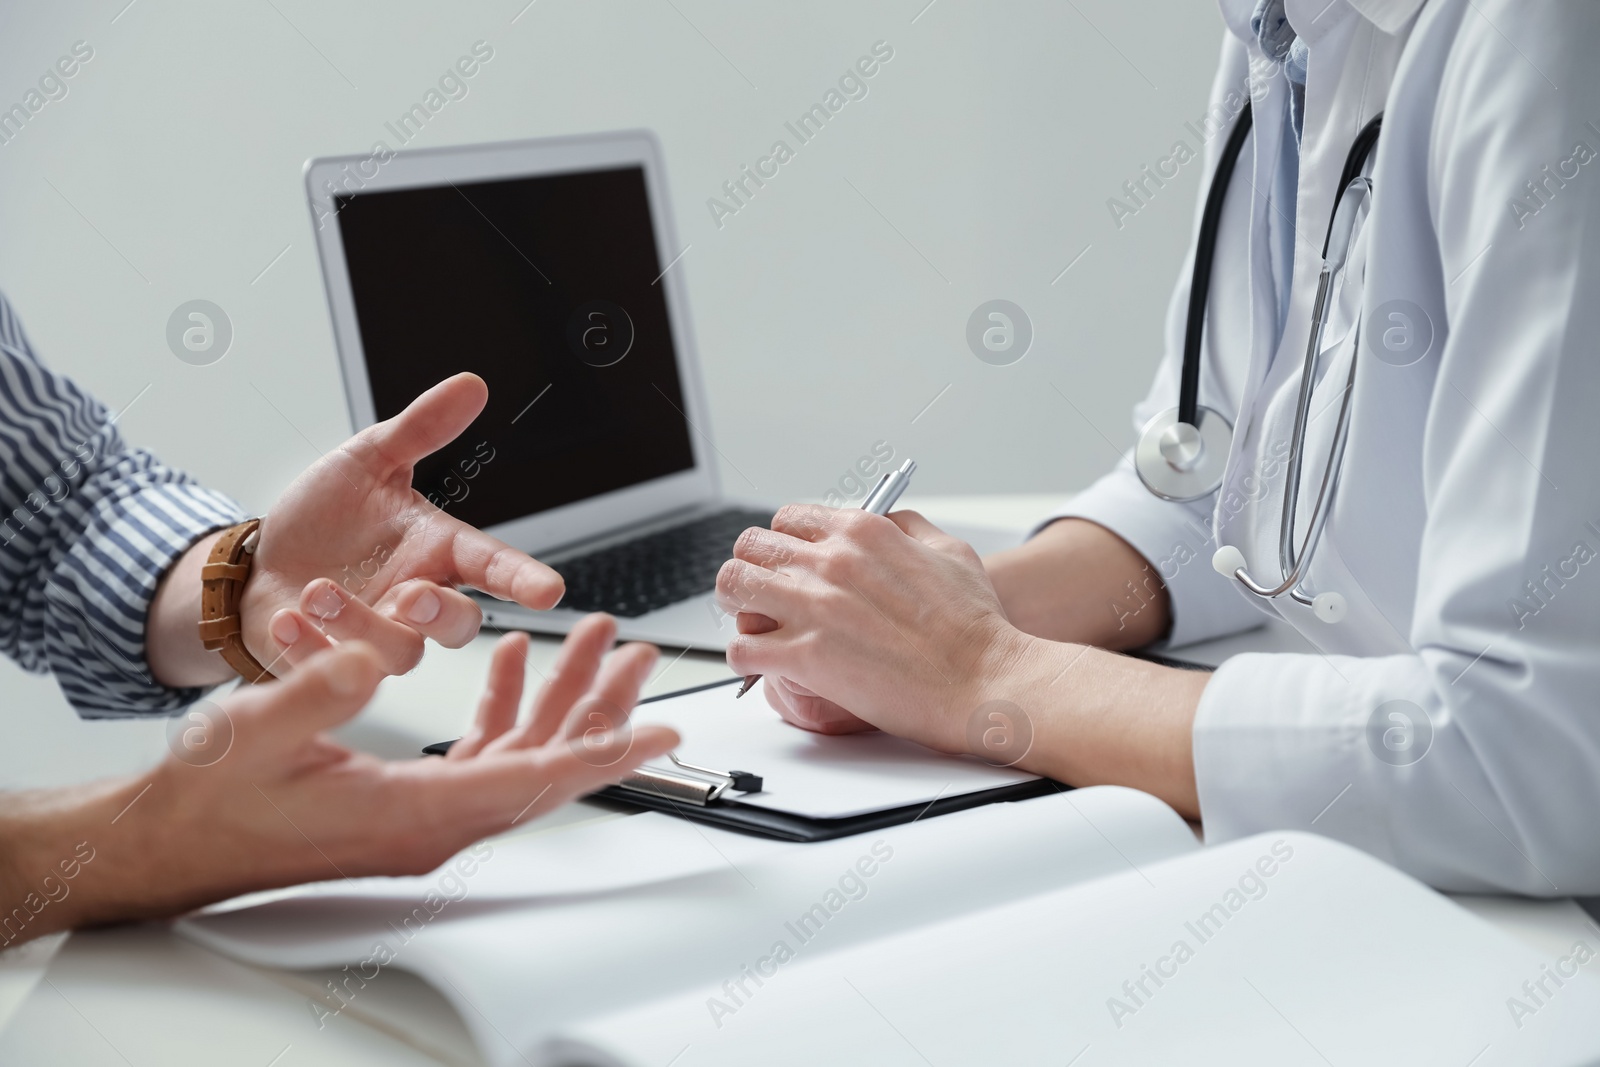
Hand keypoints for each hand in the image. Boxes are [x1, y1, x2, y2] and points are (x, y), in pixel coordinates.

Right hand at [41, 615, 674, 932]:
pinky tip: (509, 662)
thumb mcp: (259, 731)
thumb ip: (322, 689)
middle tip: (637, 655)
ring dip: (558, 699)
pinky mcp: (409, 801)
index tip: (661, 732)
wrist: (172, 841)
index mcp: (410, 815)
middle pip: (544, 765)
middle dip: (598, 708)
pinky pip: (480, 756)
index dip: (603, 753)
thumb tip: (380, 653)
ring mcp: (424, 816)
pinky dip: (503, 707)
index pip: (532, 781)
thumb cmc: (210, 798)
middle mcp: (432, 824)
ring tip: (595, 643)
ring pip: (520, 758)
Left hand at [240, 372, 562, 676]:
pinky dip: (308, 647)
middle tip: (414, 595)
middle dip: (443, 615)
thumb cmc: (325, 518)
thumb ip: (421, 429)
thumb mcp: (370, 461)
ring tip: (317, 591)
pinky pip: (332, 670)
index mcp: (437, 551)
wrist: (261, 561)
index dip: (524, 579)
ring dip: (359, 623)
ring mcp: (377, 636)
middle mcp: (416, 600)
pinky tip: (286, 618)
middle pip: (459, 626)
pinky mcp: (332, 661)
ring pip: (397, 652)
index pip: (494, 566)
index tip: (549, 591)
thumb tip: (470, 386)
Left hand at [716, 505, 1022, 753]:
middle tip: (760, 594)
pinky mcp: (804, 657)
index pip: (788, 519)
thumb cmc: (975, 626)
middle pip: (751, 546)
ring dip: (737, 606)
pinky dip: (744, 658)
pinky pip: (741, 649)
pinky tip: (763, 664)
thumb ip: (908, 528)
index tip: (787, 565)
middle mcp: (830, 562)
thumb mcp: (950, 551)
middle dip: (752, 569)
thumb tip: (886, 520)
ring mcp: (813, 608)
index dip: (782, 543)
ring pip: (733, 587)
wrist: (984, 680)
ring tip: (754, 625)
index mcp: (862, 531)